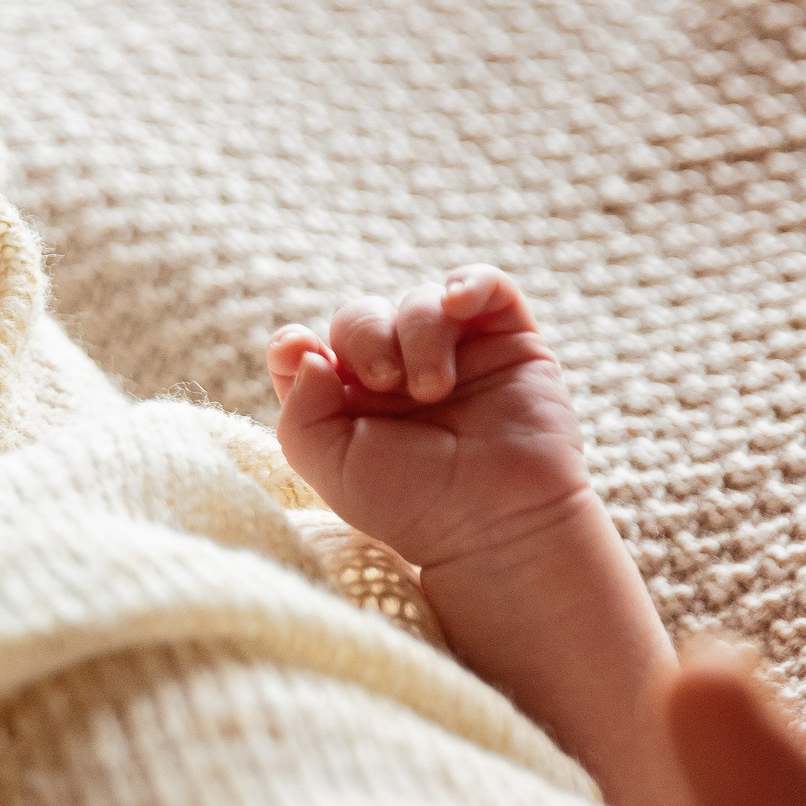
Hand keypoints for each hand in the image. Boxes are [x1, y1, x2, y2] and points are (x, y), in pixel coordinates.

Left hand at [268, 266, 590, 570]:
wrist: (494, 523)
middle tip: (387, 384)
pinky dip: (471, 282)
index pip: (307, 348)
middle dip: (365, 338)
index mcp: (346, 399)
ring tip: (432, 389)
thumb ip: (300, 410)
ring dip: (418, 334)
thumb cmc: (411, 504)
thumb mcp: (330, 465)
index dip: (295, 342)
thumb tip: (303, 350)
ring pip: (420, 301)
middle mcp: (396, 371)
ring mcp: (454, 354)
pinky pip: (490, 287)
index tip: (300, 351)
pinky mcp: (509, 343)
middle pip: (361, 316)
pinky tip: (457, 302)